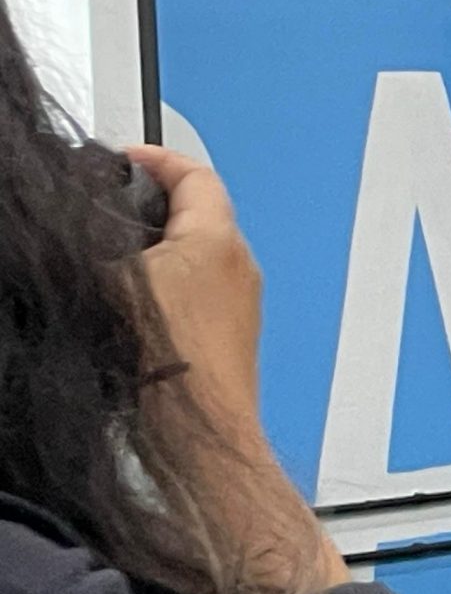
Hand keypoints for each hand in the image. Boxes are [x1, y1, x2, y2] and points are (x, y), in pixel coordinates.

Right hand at [127, 149, 347, 591]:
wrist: (199, 434)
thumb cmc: (168, 361)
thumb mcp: (106, 280)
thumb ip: (90, 242)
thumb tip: (66, 231)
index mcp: (217, 239)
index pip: (195, 174)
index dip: (155, 159)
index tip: (125, 159)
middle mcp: (240, 269)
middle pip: (198, 216)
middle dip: (150, 208)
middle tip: (109, 208)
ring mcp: (240, 308)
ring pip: (195, 261)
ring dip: (155, 255)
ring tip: (110, 263)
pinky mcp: (230, 342)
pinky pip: (196, 301)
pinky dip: (164, 294)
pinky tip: (126, 314)